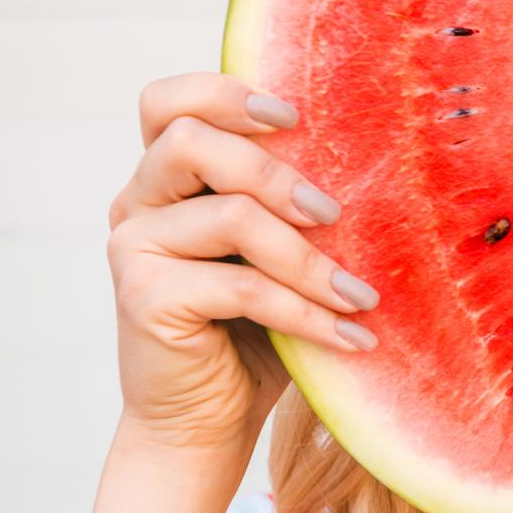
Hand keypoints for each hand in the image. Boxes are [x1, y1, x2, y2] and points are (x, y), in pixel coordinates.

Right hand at [104, 72, 377, 454]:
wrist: (208, 420)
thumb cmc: (256, 330)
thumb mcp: (279, 254)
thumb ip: (293, 204)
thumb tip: (379, 163)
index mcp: (169, 177)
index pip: (170, 102)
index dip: (225, 92)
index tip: (293, 117)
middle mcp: (139, 201)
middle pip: (193, 142)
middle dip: (276, 173)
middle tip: (334, 215)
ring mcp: (133, 246)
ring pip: (230, 216)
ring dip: (308, 257)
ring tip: (360, 296)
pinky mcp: (143, 297)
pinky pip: (242, 286)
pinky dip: (306, 311)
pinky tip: (350, 336)